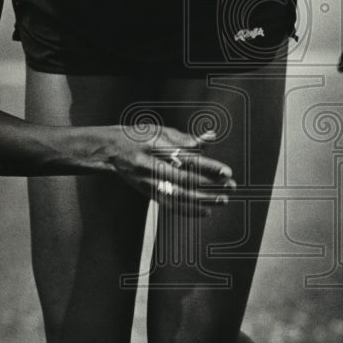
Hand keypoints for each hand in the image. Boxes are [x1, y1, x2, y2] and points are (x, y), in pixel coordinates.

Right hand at [107, 125, 235, 215]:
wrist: (111, 150)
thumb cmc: (139, 137)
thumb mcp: (160, 132)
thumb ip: (185, 138)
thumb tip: (211, 137)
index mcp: (157, 147)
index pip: (188, 159)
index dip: (208, 167)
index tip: (226, 172)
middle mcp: (152, 167)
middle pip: (186, 179)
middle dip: (211, 185)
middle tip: (231, 186)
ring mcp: (149, 182)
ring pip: (180, 195)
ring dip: (204, 199)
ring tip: (223, 200)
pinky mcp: (148, 192)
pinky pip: (171, 204)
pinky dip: (189, 209)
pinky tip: (205, 211)